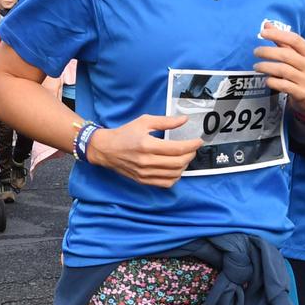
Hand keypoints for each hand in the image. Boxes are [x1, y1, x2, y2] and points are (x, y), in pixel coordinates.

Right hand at [87, 114, 201, 187]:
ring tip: (185, 157)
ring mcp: (145, 173)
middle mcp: (146, 161)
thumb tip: (184, 120)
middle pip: (178, 162)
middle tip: (193, 148)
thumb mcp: (144, 121)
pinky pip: (165, 183)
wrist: (106, 149)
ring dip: (184, 166)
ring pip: (174, 174)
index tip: (198, 141)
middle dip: (190, 155)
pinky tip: (176, 169)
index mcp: (147, 145)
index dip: (191, 145)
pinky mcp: (143, 180)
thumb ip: (165, 121)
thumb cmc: (125, 133)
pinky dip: (175, 177)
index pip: (177, 149)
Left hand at [255, 25, 304, 119]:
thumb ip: (282, 41)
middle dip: (267, 52)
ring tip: (257, 66)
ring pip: (282, 70)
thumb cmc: (302, 72)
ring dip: (266, 66)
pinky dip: (271, 81)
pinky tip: (266, 79)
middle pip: (286, 55)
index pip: (294, 39)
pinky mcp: (301, 93)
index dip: (277, 34)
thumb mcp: (297, 56)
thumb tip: (267, 25)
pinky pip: (282, 85)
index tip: (262, 33)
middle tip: (256, 52)